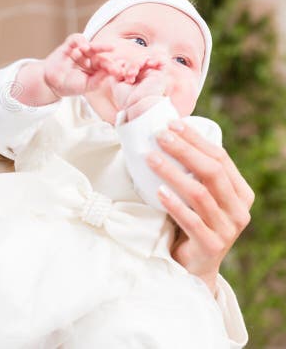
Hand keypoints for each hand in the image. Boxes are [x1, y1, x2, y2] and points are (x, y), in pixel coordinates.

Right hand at [42, 34, 120, 97]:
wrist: (51, 83)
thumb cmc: (70, 86)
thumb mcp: (87, 86)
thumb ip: (99, 79)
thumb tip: (111, 72)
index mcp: (97, 68)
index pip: (108, 65)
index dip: (114, 67)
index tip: (120, 71)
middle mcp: (90, 58)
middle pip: (102, 54)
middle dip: (108, 56)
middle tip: (114, 55)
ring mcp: (80, 51)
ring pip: (92, 45)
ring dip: (98, 46)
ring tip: (102, 48)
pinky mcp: (69, 45)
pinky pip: (76, 39)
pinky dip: (80, 40)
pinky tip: (83, 46)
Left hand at [112, 55, 169, 119]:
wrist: (137, 107)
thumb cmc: (126, 99)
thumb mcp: (116, 84)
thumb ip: (117, 71)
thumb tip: (121, 61)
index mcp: (133, 78)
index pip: (128, 63)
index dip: (121, 65)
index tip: (118, 75)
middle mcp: (143, 76)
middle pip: (135, 61)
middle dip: (128, 66)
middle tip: (127, 78)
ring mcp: (151, 75)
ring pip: (144, 60)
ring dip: (136, 64)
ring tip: (132, 76)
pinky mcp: (160, 75)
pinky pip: (161, 62)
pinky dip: (155, 59)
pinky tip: (149, 63)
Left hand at [146, 121, 253, 291]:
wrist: (194, 265)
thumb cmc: (191, 221)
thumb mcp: (199, 196)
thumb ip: (194, 174)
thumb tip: (165, 135)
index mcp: (240, 192)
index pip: (220, 158)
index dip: (196, 139)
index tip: (172, 124)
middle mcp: (239, 209)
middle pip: (212, 172)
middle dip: (185, 150)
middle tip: (159, 136)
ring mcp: (227, 229)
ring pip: (200, 194)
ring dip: (173, 173)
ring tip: (150, 158)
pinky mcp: (211, 246)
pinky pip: (191, 221)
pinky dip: (174, 204)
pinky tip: (158, 191)